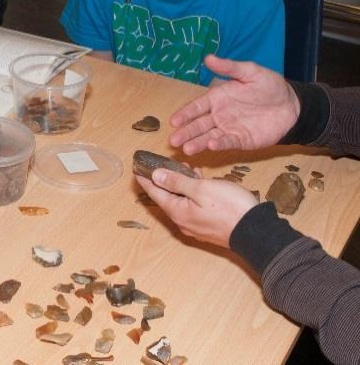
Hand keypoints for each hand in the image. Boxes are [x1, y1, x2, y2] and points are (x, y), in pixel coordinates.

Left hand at [136, 168, 257, 247]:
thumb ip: (176, 182)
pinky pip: (193, 206)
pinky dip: (193, 193)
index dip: (145, 178)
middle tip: (162, 163)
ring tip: (185, 167)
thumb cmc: (230, 207)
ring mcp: (196, 226)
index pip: (154, 192)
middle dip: (164, 179)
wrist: (257, 231)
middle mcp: (183, 221)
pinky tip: (201, 181)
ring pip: (182, 201)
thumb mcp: (200, 189)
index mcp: (177, 212)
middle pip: (167, 197)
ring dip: (181, 184)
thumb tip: (155, 176)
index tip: (137, 167)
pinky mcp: (208, 226)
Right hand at [168, 54, 299, 154]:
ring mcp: (229, 128)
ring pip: (209, 136)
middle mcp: (219, 115)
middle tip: (173, 140)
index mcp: (217, 98)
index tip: (173, 121)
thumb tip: (208, 58)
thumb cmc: (269, 86)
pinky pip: (228, 142)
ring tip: (186, 149)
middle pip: (198, 125)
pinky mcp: (242, 140)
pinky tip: (210, 146)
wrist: (292, 104)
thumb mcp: (250, 72)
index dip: (185, 114)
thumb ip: (229, 67)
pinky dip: (219, 144)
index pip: (196, 107)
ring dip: (197, 143)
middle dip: (185, 132)